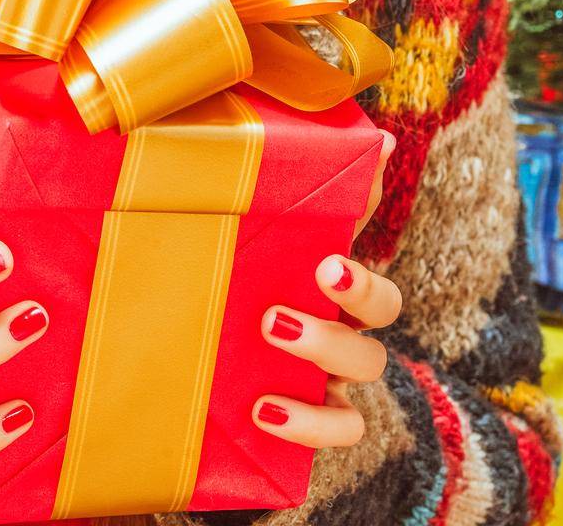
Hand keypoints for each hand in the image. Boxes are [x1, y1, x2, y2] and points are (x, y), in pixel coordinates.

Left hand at [252, 130, 400, 448]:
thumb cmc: (222, 269)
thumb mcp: (246, 227)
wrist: (179, 351)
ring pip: (369, 364)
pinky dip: (313, 424)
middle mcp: (341, 313)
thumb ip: (293, 179)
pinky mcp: (314, 411)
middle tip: (312, 279)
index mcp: (325, 262)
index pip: (366, 230)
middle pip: (383, 308)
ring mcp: (332, 366)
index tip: (327, 248)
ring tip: (272, 331)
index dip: (366, 233)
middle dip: (358, 292)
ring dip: (329, 350)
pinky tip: (265, 410)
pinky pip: (344, 428)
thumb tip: (371, 134)